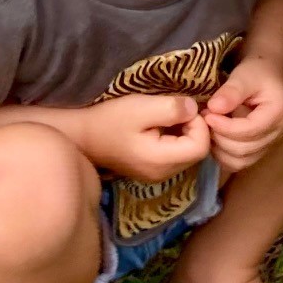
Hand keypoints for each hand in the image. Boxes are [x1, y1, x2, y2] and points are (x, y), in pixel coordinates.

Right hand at [77, 94, 209, 183]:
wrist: (81, 136)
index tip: (184, 108)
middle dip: (194, 128)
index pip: (200, 147)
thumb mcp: (141, 108)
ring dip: (185, 132)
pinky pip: (175, 154)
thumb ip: (172, 108)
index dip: (200, 124)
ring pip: (187, 153)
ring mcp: (156, 174)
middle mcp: (162, 174)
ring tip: (169, 115)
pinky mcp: (151, 169)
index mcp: (161, 161)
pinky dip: (176, 138)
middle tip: (179, 109)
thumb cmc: (109, 120)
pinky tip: (161, 125)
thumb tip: (195, 109)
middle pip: (197, 152)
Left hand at [203, 56, 282, 173]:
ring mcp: (268, 144)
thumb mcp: (244, 74)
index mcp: (278, 113)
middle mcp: (277, 133)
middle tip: (205, 121)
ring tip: (209, 129)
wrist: (266, 74)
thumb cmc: (257, 71)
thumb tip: (214, 108)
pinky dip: (222, 155)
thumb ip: (231, 91)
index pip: (250, 131)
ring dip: (219, 149)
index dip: (225, 126)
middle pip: (244, 150)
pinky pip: (238, 163)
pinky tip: (215, 137)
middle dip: (220, 137)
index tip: (207, 114)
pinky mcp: (258, 150)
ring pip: (240, 161)